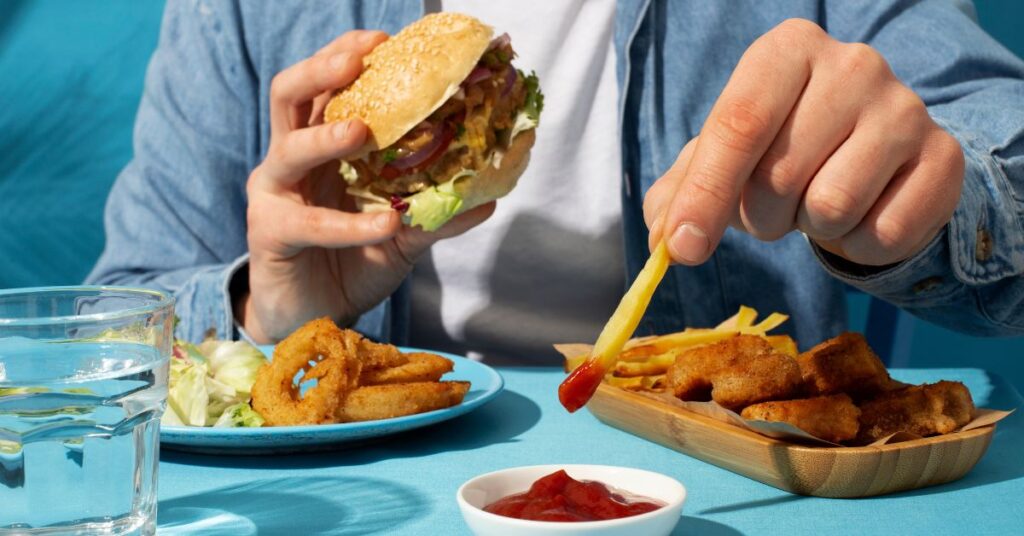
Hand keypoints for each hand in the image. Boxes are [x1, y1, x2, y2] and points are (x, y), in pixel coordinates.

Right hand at [241, 30, 493, 342]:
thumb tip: (489, 199)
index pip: (327, 88)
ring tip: (363, 133)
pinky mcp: (269, 233)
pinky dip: (349, 225)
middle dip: (322, 71)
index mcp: (319, 147)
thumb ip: (433, 215)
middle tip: (359, 61)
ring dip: (326, 136)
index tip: (384, 40)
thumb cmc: (350, 265)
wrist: (313, 321)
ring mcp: (275, 194)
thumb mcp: (400, 237)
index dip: (348, 57)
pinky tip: (385, 225)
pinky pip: (308, 222)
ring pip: (289, 147)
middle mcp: (290, 160)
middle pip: (290, 95)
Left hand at [645, 19, 964, 266]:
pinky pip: (882, 234)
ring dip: (811, 227)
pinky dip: (857, 245)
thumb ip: (681, 194)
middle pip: (779, 175)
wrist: (876, 155)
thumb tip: (665, 240)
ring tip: (819, 201)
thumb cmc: (783, 151)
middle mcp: (853, 64)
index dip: (705, 194)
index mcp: (787, 50)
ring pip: (831, 206)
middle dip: (762, 214)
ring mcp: (906, 108)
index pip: (738, 124)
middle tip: (776, 204)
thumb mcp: (725, 159)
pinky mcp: (944, 158)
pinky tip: (863, 213)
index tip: (682, 249)